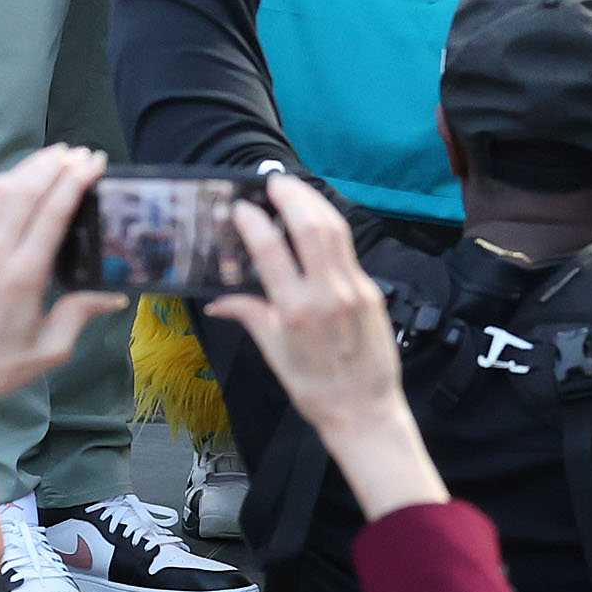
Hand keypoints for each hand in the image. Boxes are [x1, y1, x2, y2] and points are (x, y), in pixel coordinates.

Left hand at [0, 147, 126, 435]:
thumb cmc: (0, 367)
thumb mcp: (51, 349)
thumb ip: (82, 314)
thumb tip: (116, 294)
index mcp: (23, 276)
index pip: (53, 212)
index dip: (76, 181)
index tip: (95, 163)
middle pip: (27, 191)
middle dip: (57, 165)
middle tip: (82, 154)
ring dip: (29, 168)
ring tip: (54, 156)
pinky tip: (11, 178)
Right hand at [207, 176, 449, 518]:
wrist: (364, 410)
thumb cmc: (313, 388)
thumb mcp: (274, 354)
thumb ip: (250, 317)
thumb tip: (219, 301)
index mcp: (296, 311)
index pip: (271, 251)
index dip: (253, 221)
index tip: (241, 206)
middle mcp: (327, 294)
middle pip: (310, 227)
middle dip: (291, 196)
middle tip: (273, 181)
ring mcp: (354, 289)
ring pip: (335, 231)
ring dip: (314, 203)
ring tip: (294, 188)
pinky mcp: (372, 290)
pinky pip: (348, 251)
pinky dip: (331, 227)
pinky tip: (319, 219)